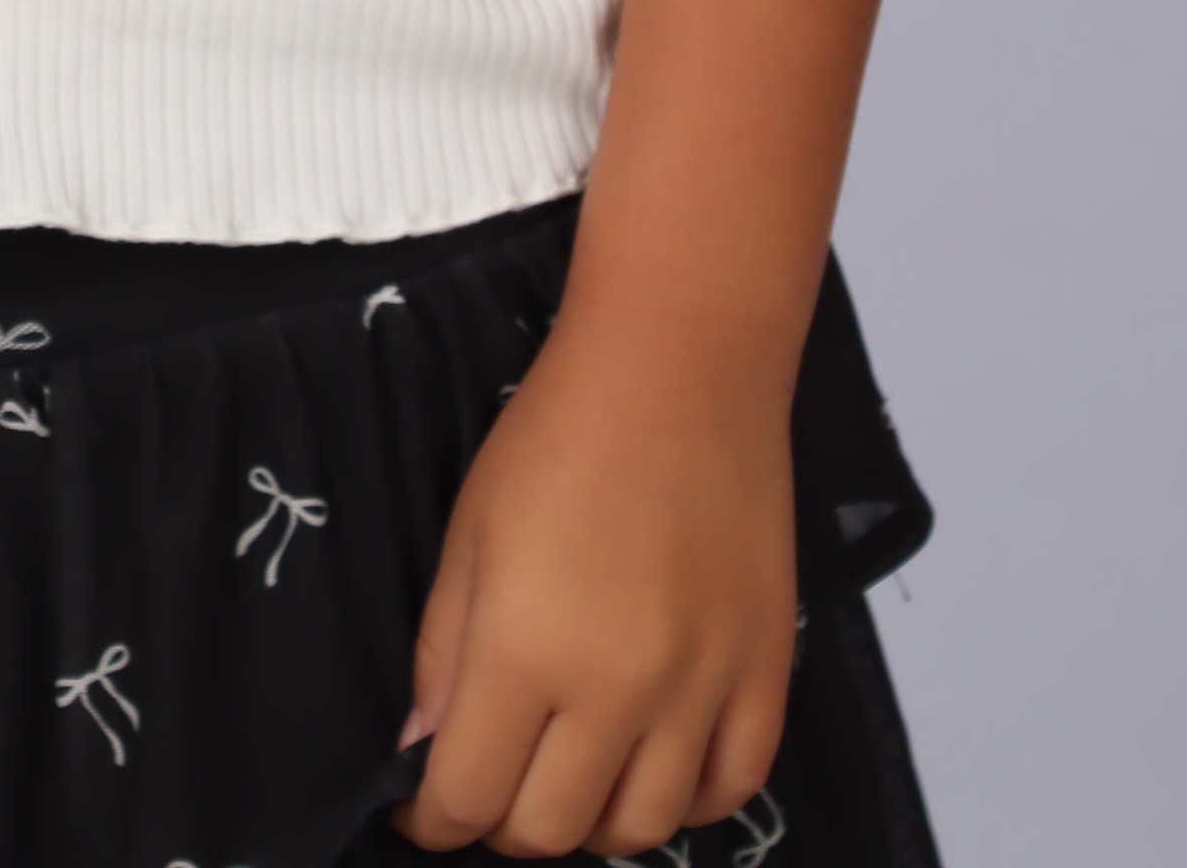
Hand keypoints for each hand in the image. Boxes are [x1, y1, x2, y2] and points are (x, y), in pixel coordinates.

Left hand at [389, 317, 797, 855]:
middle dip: (502, 824)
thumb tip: (422, 754)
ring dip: (591, 823)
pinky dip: (684, 801)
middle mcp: (617, 689)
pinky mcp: (765, 672)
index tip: (421, 810)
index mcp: (525, 650)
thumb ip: (442, 654)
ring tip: (570, 777)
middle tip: (492, 781)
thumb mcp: (470, 534)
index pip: (467, 797)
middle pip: (551, 830)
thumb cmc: (557, 435)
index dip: (431, 820)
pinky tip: (652, 766)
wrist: (680, 366)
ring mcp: (701, 688)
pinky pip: (729, 790)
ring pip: (640, 830)